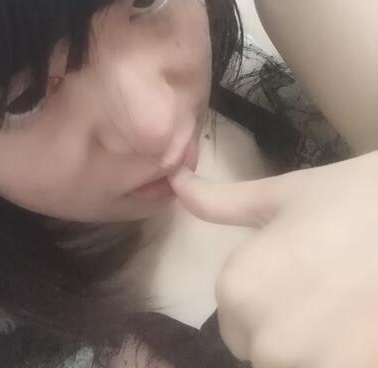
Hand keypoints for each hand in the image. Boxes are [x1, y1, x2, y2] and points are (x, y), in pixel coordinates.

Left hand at [169, 151, 377, 367]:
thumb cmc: (350, 199)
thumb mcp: (279, 194)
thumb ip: (219, 203)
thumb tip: (175, 184)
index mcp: (238, 291)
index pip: (232, 315)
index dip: (263, 290)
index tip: (299, 266)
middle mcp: (265, 342)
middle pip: (261, 346)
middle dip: (286, 321)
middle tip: (326, 283)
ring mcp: (314, 367)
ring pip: (293, 359)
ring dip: (314, 341)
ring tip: (346, 302)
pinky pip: (326, 362)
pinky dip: (339, 350)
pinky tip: (360, 322)